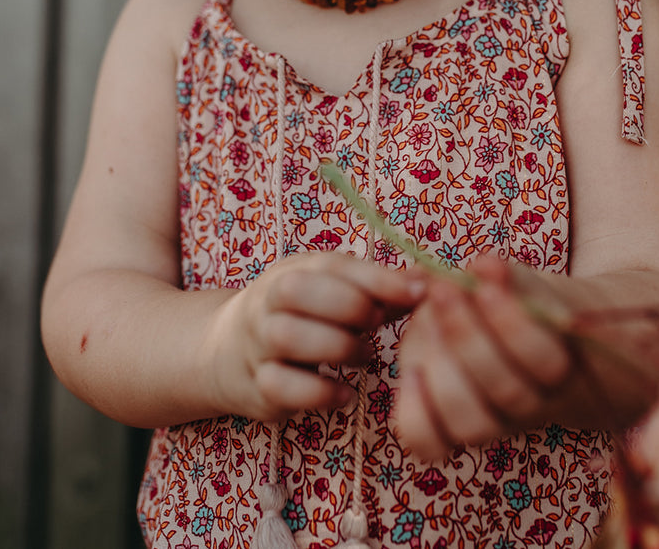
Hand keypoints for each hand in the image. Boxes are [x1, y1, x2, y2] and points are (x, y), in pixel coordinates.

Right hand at [204, 252, 425, 422]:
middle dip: (350, 308)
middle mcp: (269, 301)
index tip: (418, 292)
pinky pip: (283, 387)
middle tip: (378, 325)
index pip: (333, 264)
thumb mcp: (331, 291)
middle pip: (299, 291)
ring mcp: (258, 343)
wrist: (228, 350)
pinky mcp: (257, 385)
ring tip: (364, 357)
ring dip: (338, 348)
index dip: (377, 278)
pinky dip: (321, 393)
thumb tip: (430, 281)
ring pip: (289, 337)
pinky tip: (345, 394)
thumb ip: (378, 291)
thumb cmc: (301, 315)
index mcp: (294, 270)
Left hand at [396, 257, 573, 459]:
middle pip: (507, 392)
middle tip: (442, 290)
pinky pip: (430, 442)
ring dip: (444, 367)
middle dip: (468, 337)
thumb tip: (488, 265)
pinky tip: (410, 372)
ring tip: (424, 319)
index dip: (512, 325)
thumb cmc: (509, 298)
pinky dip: (417, 411)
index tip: (480, 282)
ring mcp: (489, 422)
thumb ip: (501, 274)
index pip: (546, 361)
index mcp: (556, 362)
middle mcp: (527, 404)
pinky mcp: (448, 431)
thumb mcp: (510, 280)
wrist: (499, 333)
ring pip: (471, 423)